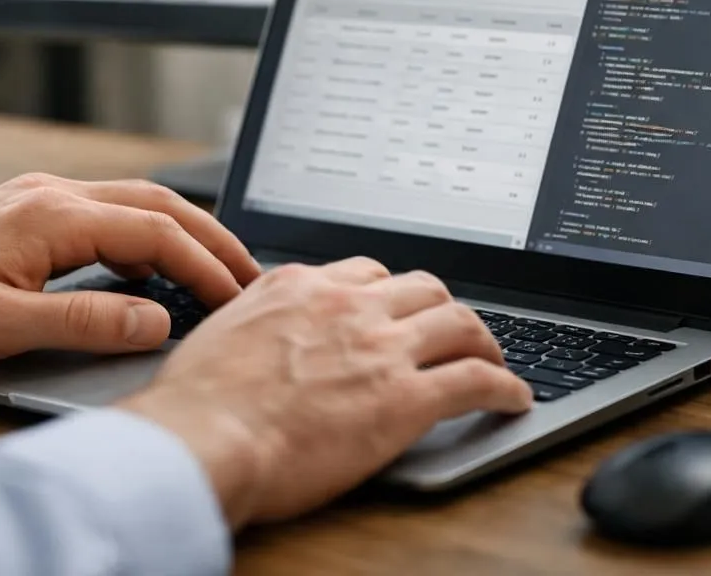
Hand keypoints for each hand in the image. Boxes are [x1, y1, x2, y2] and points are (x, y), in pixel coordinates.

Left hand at [0, 174, 261, 369]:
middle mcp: (48, 194)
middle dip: (209, 236)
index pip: (153, 232)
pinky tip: (147, 268)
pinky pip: (103, 212)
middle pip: (154, 203)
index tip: (235, 297)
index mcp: (50, 214)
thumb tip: (156, 319)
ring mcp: (36, 198)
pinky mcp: (24, 212)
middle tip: (248, 273)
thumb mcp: (1, 328)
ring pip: (131, 202)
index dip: (202, 264)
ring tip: (213, 268)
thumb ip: (86, 321)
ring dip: (179, 231)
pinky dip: (142, 234)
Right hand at [120, 257, 532, 529]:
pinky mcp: (404, 399)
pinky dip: (505, 387)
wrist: (204, 438)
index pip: (365, 271)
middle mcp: (347, 306)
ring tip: (493, 359)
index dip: (390, 292)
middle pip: (421, 288)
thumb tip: (259, 327)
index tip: (397, 310)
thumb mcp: (219, 331)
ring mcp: (380, 349)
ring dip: (483, 340)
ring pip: (458, 323)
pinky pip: (475, 380)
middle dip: (443, 308)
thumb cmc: (197, 403)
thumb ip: (253, 317)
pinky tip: (513, 398)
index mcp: (300, 287)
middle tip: (453, 331)